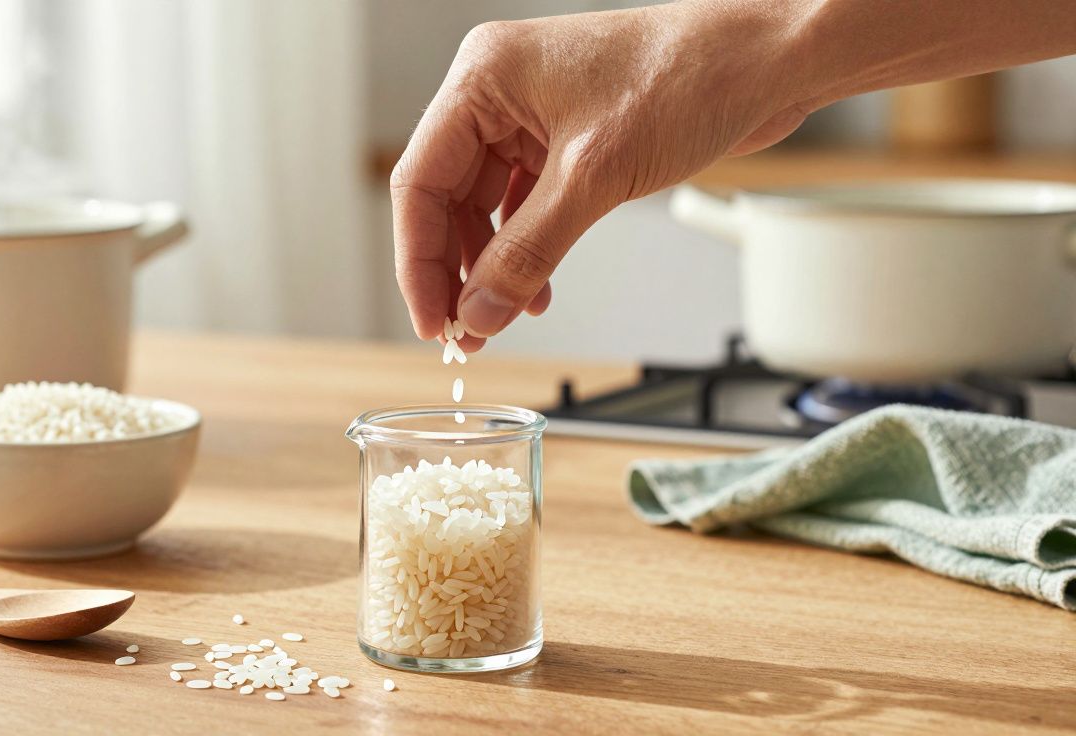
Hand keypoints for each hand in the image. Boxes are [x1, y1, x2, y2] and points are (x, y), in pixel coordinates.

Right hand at [390, 4, 807, 346]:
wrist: (768, 60)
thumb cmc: (690, 76)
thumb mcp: (595, 176)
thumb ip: (528, 251)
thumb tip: (480, 311)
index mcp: (485, 78)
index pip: (419, 181)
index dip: (420, 261)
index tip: (432, 319)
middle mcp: (499, 94)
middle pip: (447, 198)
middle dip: (456, 270)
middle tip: (464, 331)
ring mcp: (532, 117)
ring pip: (485, 207)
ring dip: (492, 266)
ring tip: (501, 318)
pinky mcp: (566, 140)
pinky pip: (524, 205)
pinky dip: (526, 249)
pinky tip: (534, 288)